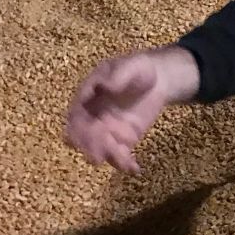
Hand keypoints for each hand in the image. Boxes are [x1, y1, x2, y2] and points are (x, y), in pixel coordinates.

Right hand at [64, 51, 168, 173]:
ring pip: (99, 149)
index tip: (85, 135)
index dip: (77, 127)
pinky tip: (134, 169)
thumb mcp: (130, 65)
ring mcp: (107, 131)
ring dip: (108, 157)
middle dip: (89, 147)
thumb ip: (117, 75)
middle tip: (100, 155)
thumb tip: (105, 85)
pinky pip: (120, 155)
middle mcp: (92, 117)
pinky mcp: (124, 140)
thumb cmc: (139, 69)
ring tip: (124, 161)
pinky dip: (125, 164)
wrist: (158, 79)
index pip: (75, 115)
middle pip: (83, 137)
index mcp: (87, 98)